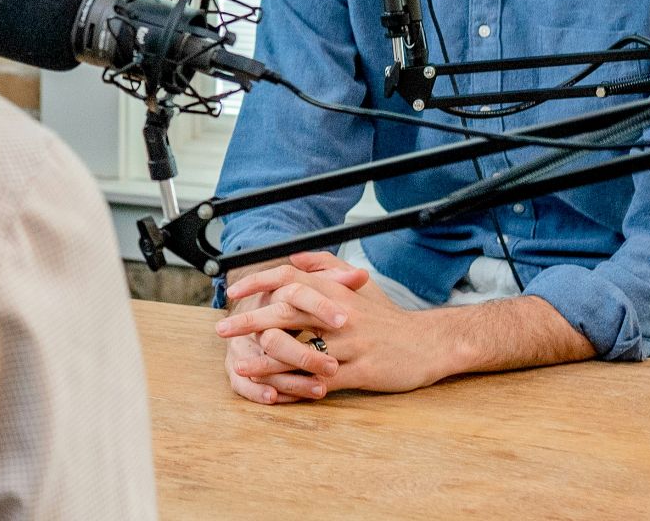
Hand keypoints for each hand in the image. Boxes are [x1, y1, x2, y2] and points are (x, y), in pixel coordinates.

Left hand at [220, 251, 466, 394]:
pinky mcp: (361, 371)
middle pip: (287, 313)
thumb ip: (326, 267)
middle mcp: (340, 314)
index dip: (259, 282)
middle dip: (250, 321)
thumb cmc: (387, 317)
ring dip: (266, 360)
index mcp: (336, 291)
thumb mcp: (358, 286)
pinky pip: (321, 381)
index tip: (232, 291)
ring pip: (300, 351)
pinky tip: (277, 392)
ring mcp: (351, 343)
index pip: (290, 279)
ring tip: (240, 366)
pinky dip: (296, 387)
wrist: (428, 344)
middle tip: (221, 330)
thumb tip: (294, 257)